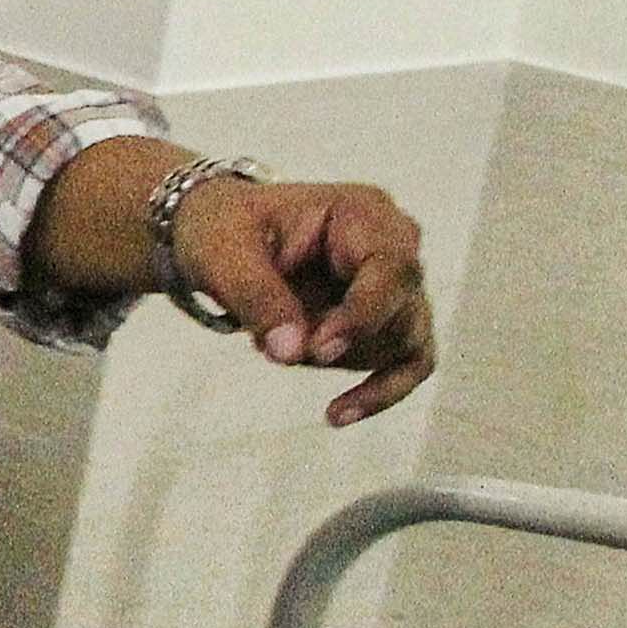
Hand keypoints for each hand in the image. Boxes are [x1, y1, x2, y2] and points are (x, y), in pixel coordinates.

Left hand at [170, 173, 435, 425]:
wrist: (219, 237)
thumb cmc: (223, 230)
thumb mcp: (223, 255)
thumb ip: (257, 297)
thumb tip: (293, 352)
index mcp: (362, 213)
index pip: (391, 268)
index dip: (363, 315)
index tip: (319, 351)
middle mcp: (393, 244)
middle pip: (403, 310)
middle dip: (345, 342)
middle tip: (282, 348)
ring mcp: (395, 284)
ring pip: (402, 342)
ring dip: (339, 359)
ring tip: (277, 342)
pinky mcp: (388, 320)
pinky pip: (408, 363)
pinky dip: (379, 391)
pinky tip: (337, 414)